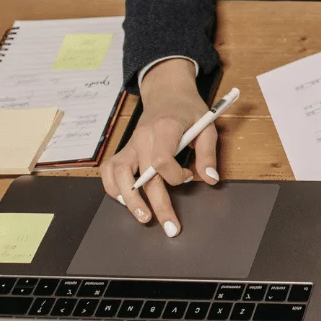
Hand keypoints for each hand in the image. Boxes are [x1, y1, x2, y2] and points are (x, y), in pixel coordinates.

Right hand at [100, 59, 218, 236]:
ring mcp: (130, 144)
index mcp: (165, 128)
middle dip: (157, 205)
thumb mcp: (206, 125)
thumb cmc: (188, 109)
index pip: (162, 159)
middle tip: (170, 227)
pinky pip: (109, 170)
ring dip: (130, 200)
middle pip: (144, 176)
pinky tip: (124, 200)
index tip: (189, 177)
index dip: (175, 176)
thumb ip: (208, 153)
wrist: (167, 92)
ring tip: (144, 218)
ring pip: (119, 175)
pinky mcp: (124, 149)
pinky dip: (113, 187)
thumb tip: (210, 180)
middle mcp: (143, 137)